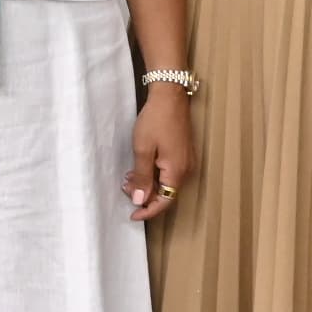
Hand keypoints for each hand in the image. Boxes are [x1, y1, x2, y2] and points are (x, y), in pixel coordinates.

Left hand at [126, 84, 195, 223]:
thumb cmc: (156, 121)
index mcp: (177, 171)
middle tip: (125, 186)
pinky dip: (155, 175)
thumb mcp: (143, 150)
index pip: (164, 202)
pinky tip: (141, 167)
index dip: (148, 211)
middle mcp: (186, 170)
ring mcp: (186, 161)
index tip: (132, 215)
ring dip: (148, 184)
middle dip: (145, 195)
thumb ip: (142, 177)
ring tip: (129, 176)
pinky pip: (170, 172)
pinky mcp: (184, 153)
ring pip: (167, 183)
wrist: (170, 96)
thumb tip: (140, 200)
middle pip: (166, 194)